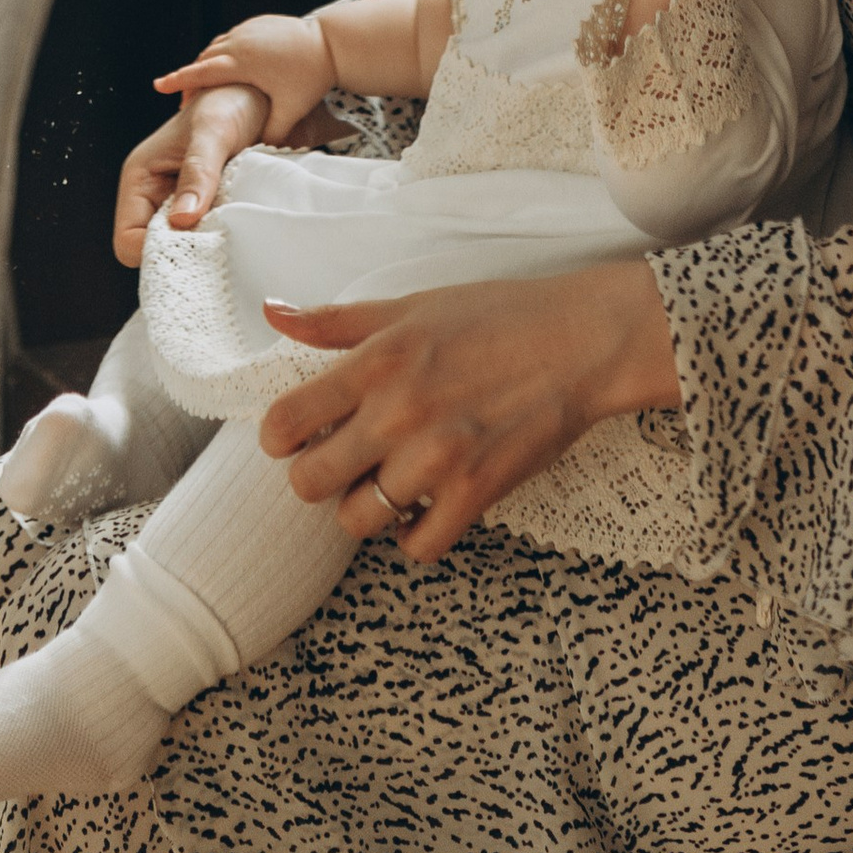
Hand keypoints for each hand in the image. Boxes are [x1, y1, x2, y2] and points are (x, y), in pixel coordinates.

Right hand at [111, 85, 269, 264]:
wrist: (263, 94)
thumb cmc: (230, 100)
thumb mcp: (214, 130)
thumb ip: (198, 171)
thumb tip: (182, 220)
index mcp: (140, 178)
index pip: (127, 239)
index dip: (154, 250)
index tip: (193, 244)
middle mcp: (155, 197)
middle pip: (154, 251)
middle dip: (183, 251)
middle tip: (216, 239)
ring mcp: (181, 206)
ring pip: (182, 250)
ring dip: (205, 245)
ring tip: (230, 228)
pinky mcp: (206, 211)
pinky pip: (205, 240)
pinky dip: (220, 239)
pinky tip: (238, 226)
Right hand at [154, 11, 335, 146]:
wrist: (332, 41)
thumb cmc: (310, 78)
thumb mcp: (288, 112)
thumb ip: (270, 136)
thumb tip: (254, 158)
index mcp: (242, 63)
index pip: (201, 72)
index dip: (179, 80)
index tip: (158, 85)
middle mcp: (241, 42)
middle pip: (206, 60)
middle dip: (192, 77)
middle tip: (183, 98)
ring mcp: (249, 30)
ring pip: (218, 47)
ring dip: (208, 65)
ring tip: (204, 85)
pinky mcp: (258, 24)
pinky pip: (233, 39)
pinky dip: (224, 53)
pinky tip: (228, 68)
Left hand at [258, 259, 680, 560]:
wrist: (580, 340)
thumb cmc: (495, 315)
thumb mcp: (409, 305)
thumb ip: (335, 320)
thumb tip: (271, 312)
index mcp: (376, 361)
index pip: (284, 422)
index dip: (281, 436)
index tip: (299, 433)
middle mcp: (398, 411)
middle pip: (309, 484)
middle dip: (317, 477)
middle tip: (344, 462)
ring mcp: (437, 458)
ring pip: (357, 521)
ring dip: (366, 508)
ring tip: (388, 482)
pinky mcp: (476, 492)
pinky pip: (418, 546)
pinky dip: (414, 535)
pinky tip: (425, 507)